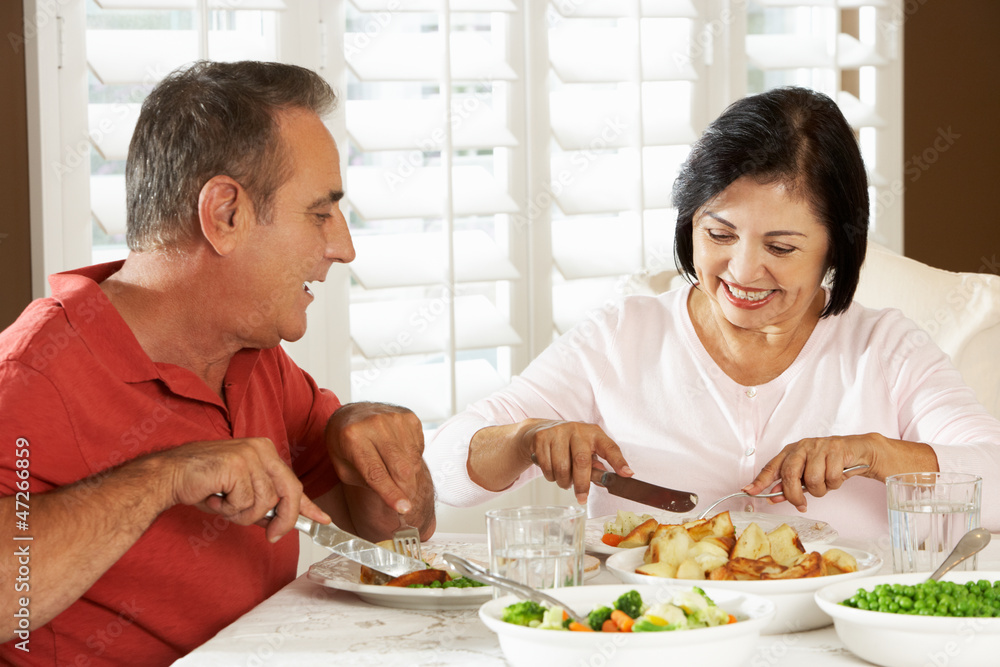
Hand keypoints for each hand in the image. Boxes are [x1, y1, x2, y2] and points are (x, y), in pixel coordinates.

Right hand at [157, 437, 329, 542]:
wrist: (169, 475)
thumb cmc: (202, 484)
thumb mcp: (240, 494)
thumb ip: (263, 505)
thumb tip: (283, 524)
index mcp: (265, 452)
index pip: (293, 482)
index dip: (309, 505)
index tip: (323, 520)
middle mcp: (262, 449)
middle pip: (289, 492)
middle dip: (283, 520)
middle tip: (271, 536)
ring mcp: (251, 455)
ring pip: (265, 503)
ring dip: (242, 513)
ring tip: (222, 502)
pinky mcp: (238, 465)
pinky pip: (245, 502)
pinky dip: (228, 509)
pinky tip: (214, 497)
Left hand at [326, 402, 425, 513]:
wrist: (353, 413)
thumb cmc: (346, 444)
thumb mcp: (344, 467)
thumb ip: (367, 483)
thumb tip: (396, 497)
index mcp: (353, 437)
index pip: (376, 473)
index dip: (391, 493)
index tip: (404, 509)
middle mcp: (375, 424)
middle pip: (401, 468)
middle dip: (406, 490)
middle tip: (406, 502)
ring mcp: (395, 418)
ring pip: (412, 460)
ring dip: (409, 476)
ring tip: (394, 473)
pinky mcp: (409, 417)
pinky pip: (417, 448)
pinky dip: (411, 459)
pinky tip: (397, 454)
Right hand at [520, 420, 631, 503]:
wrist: (540, 430)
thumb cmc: (569, 444)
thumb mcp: (586, 450)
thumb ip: (596, 467)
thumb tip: (604, 481)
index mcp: (594, 433)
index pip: (609, 447)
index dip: (619, 461)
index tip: (627, 474)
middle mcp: (577, 429)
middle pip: (581, 461)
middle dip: (582, 484)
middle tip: (582, 498)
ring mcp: (557, 432)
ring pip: (561, 468)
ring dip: (563, 482)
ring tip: (564, 480)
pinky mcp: (541, 437)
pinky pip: (546, 467)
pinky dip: (550, 476)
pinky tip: (552, 471)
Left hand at [742, 434, 877, 511]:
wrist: (858, 451)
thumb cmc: (830, 463)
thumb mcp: (807, 474)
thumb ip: (790, 485)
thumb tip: (773, 497)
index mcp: (791, 452)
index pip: (771, 467)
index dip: (760, 481)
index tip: (749, 491)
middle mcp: (802, 447)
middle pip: (790, 474)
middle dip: (794, 495)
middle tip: (801, 505)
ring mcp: (819, 447)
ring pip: (813, 479)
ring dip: (820, 490)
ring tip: (825, 484)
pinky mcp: (836, 450)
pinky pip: (832, 477)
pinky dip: (835, 484)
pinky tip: (837, 477)